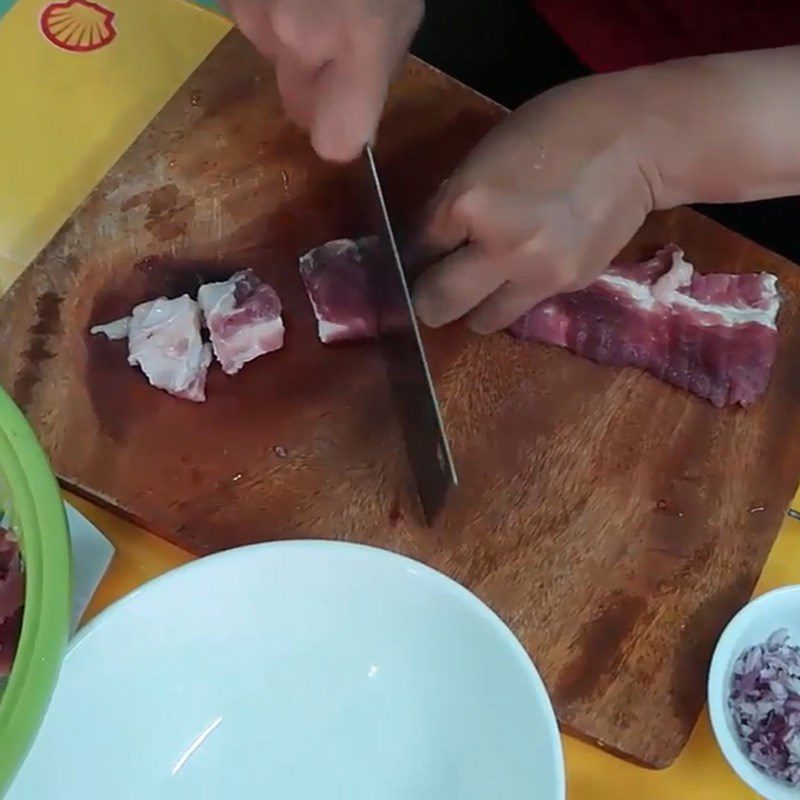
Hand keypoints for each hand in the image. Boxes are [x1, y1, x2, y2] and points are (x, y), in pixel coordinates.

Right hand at [224, 0, 422, 161]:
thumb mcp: (400, 14)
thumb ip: (373, 75)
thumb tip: (346, 128)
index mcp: (357, 43)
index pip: (336, 138)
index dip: (339, 132)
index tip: (344, 120)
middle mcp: (297, 36)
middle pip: (299, 101)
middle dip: (316, 81)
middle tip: (336, 28)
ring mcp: (254, 10)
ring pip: (271, 56)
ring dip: (289, 35)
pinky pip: (248, 19)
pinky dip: (265, 4)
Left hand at [414, 74, 658, 332]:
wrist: (639, 141)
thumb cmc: (556, 127)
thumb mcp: (486, 154)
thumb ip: (455, 201)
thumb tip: (429, 242)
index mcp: (467, 203)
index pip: (416, 251)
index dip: (414, 256)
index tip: (418, 259)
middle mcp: (497, 248)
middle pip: (436, 303)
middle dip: (429, 298)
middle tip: (437, 287)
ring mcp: (535, 274)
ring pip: (481, 321)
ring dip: (474, 307)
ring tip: (485, 284)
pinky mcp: (566, 287)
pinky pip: (523, 306)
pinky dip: (516, 294)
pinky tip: (531, 264)